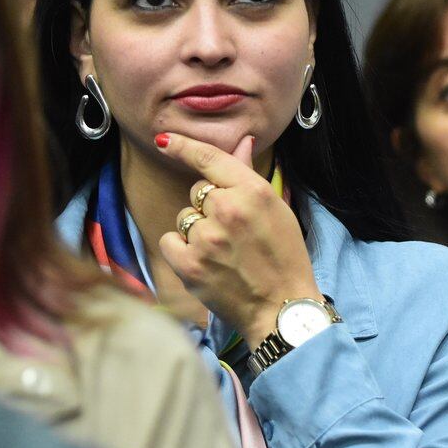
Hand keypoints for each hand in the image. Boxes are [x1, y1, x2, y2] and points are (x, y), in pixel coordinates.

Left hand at [156, 132, 322, 347]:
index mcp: (253, 191)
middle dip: (208, 206)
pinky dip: (181, 250)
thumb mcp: (276, 209)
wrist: (282, 308)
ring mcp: (207, 238)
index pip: (209, 158)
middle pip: (197, 191)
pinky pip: (170, 241)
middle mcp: (228, 210)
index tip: (164, 139)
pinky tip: (204, 263)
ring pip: (184, 217)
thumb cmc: (284, 256)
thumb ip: (248, 174)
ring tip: (223, 251)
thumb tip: (241, 141)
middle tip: (232, 231)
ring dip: (196, 230)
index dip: (183, 146)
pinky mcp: (190, 265)